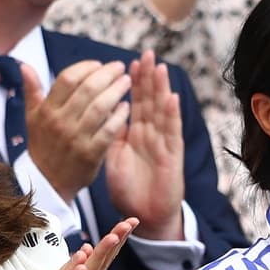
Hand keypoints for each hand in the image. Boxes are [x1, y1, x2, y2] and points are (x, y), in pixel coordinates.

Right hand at [22, 59, 130, 203]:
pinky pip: (109, 130)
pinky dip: (119, 117)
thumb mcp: (32, 118)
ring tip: (126, 82)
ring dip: (116, 91)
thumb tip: (24, 65)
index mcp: (47, 111)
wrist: (47, 182)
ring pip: (100, 107)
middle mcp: (60, 123)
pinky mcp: (90, 154)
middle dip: (107, 74)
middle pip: (87, 89)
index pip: (67, 79)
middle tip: (120, 67)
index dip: (85, 67)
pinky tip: (126, 107)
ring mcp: (76, 139)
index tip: (99, 64)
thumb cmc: (43, 145)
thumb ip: (32, 91)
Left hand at [105, 51, 184, 239]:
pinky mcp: (172, 157)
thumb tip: (97, 113)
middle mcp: (151, 135)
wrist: (145, 216)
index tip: (125, 63)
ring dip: (162, 89)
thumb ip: (108, 134)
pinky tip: (172, 99)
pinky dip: (172, 116)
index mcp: (136, 133)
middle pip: (150, 101)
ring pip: (162, 112)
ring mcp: (163, 144)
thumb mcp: (112, 158)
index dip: (132, 83)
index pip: (135, 102)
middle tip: (146, 53)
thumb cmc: (130, 189)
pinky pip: (172, 134)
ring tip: (160, 67)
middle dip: (148, 77)